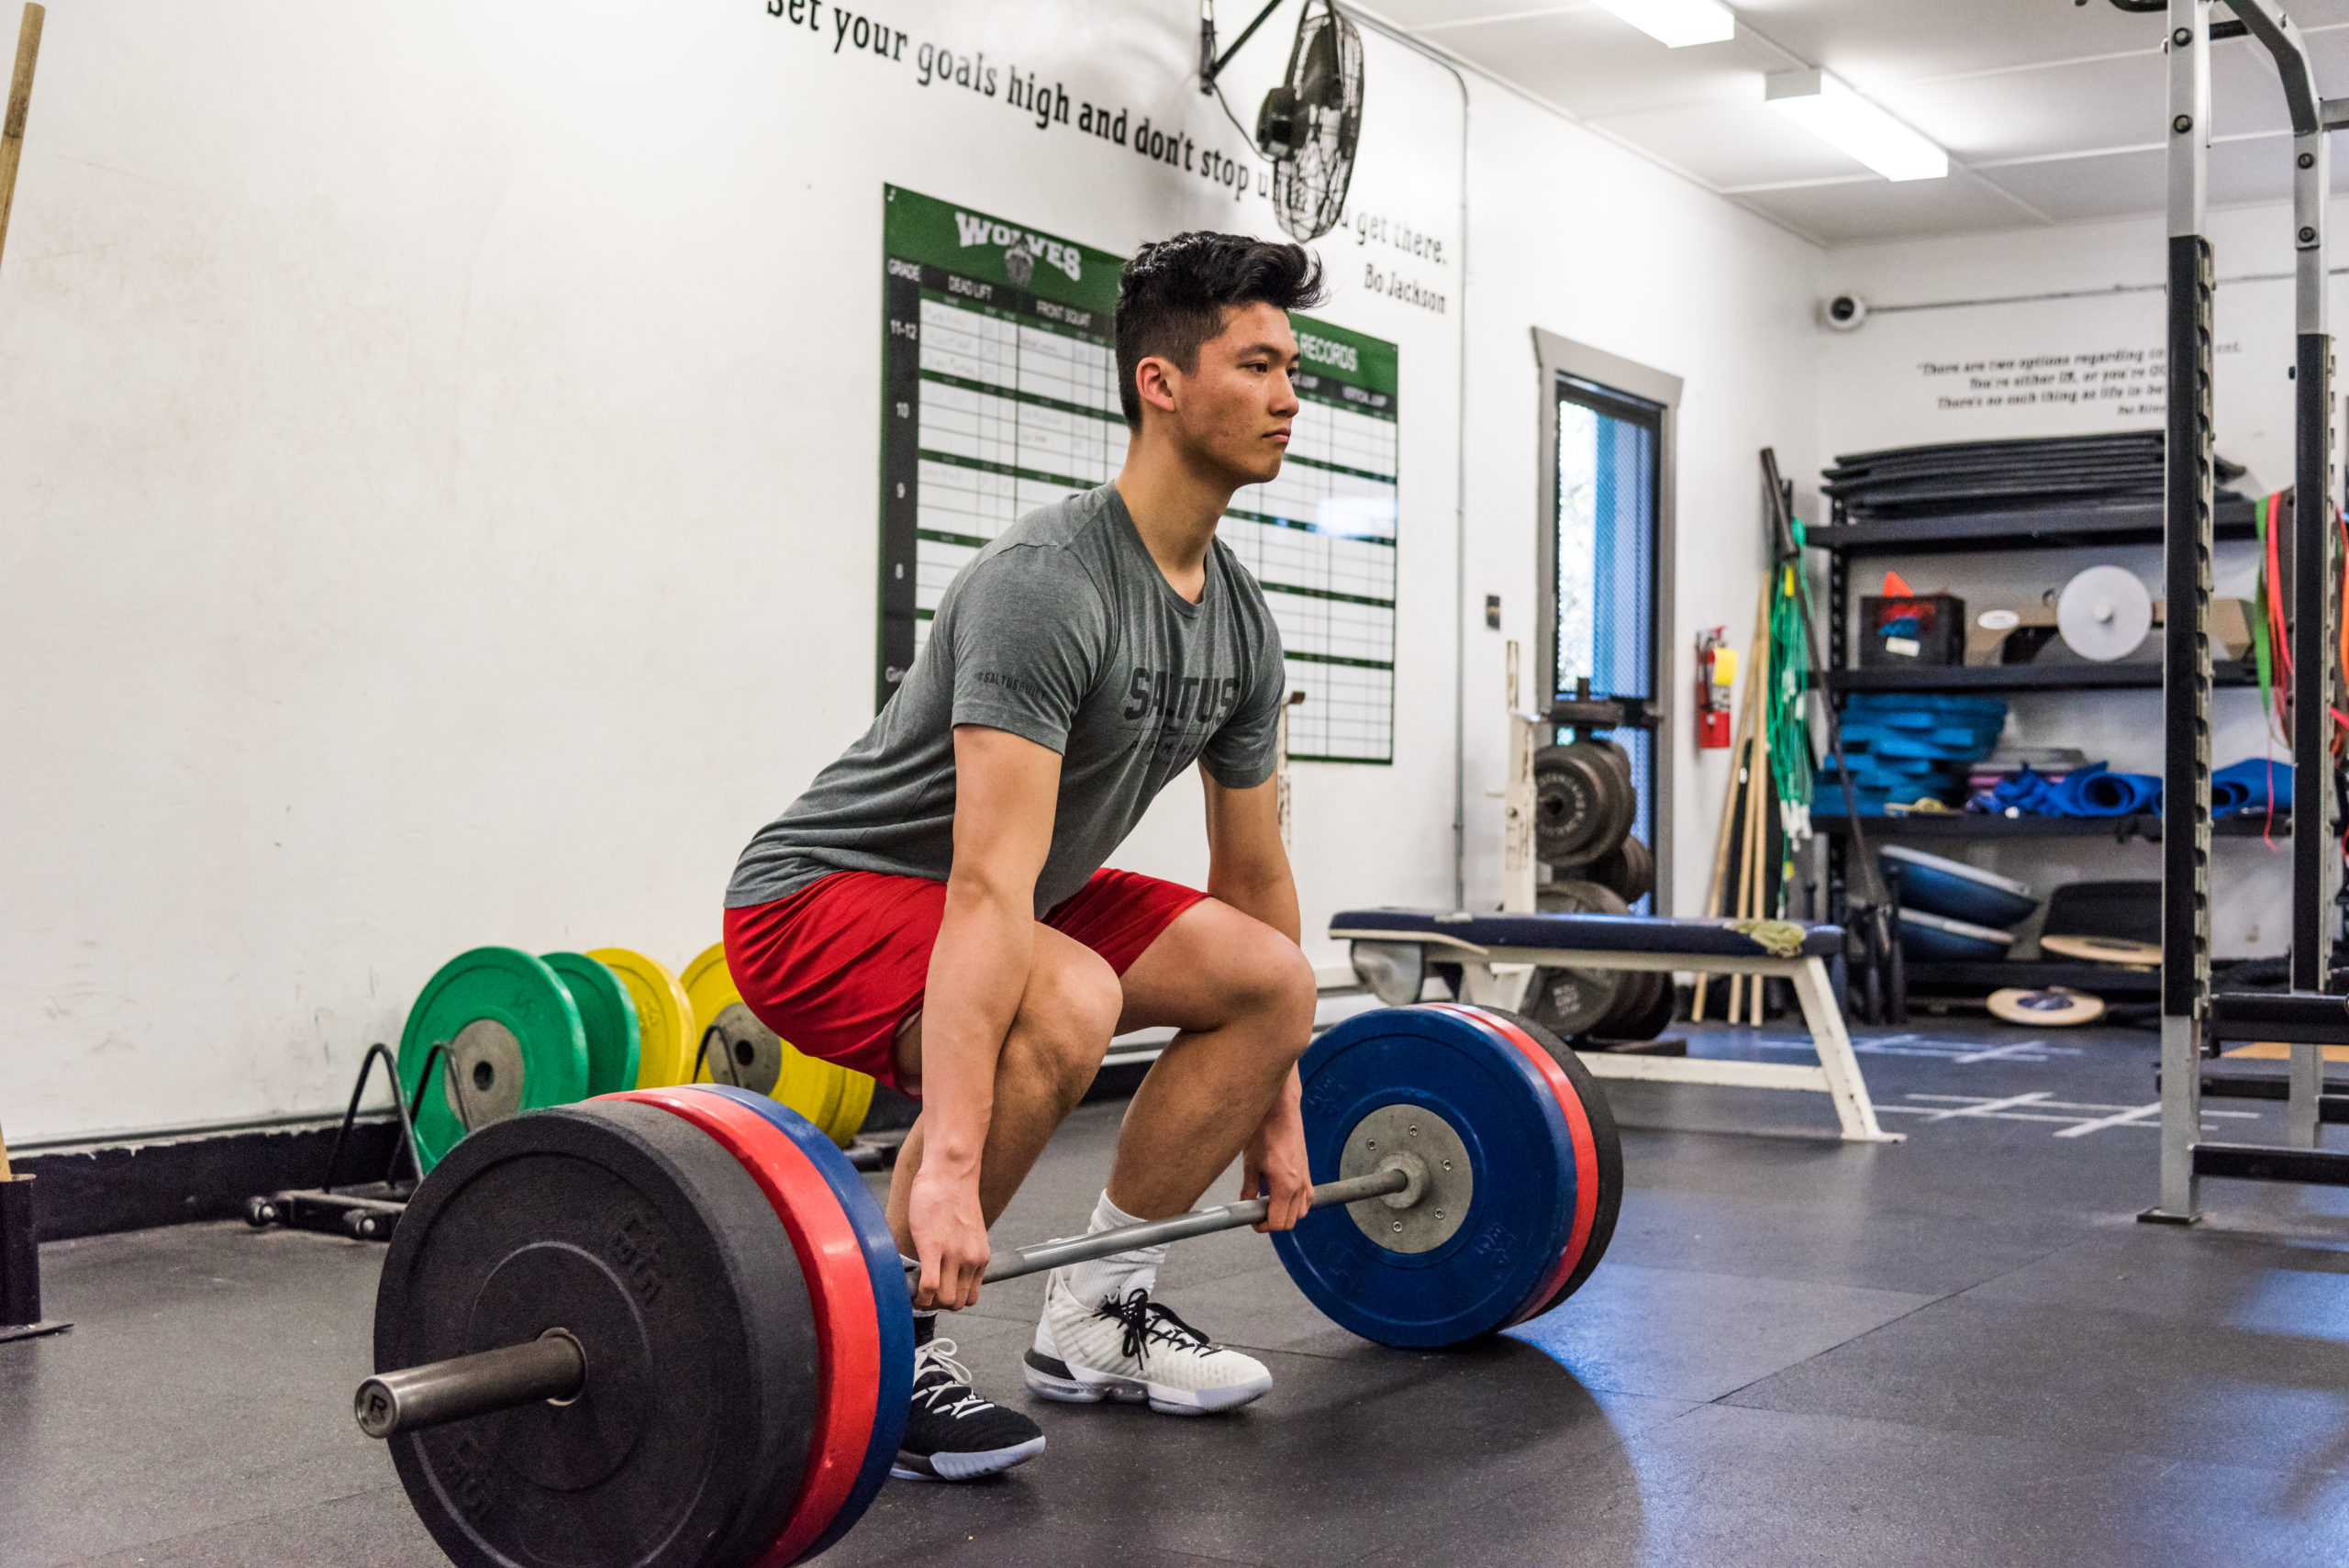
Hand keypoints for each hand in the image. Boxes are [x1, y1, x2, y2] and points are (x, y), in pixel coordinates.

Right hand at [906, 1166, 989, 1309]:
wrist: (950, 1172)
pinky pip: (929, 1286)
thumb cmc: (953, 1195)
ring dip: (927, 1301)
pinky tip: (911, 1288)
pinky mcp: (933, 1247)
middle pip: (957, 1303)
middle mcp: (971, 1259)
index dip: (950, 1300)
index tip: (936, 1295)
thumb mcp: (966, 1231)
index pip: (971, 1298)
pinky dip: (918, 1294)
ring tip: (916, 1290)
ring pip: (944, 1300)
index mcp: (980, 1256)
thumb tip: (942, 1270)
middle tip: (922, 1294)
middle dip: (937, 1304)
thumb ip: (959, 1253)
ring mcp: (954, 1255)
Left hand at [1240, 1078, 1310, 1232]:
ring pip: (1301, 1211)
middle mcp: (1300, 1184)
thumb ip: (1249, 1189)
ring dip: (1286, 1213)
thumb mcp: (1250, 1163)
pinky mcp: (1307, 1172)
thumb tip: (1246, 1204)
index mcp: (1286, 1184)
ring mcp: (1306, 1178)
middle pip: (1292, 1221)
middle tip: (1257, 1213)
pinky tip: (1280, 1193)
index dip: (1264, 1226)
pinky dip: (1295, 1202)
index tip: (1253, 1221)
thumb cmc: (1265, 1130)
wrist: (1279, 1110)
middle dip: (1274, 1221)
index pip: (1279, 1222)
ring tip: (1268, 1203)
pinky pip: (1306, 1197)